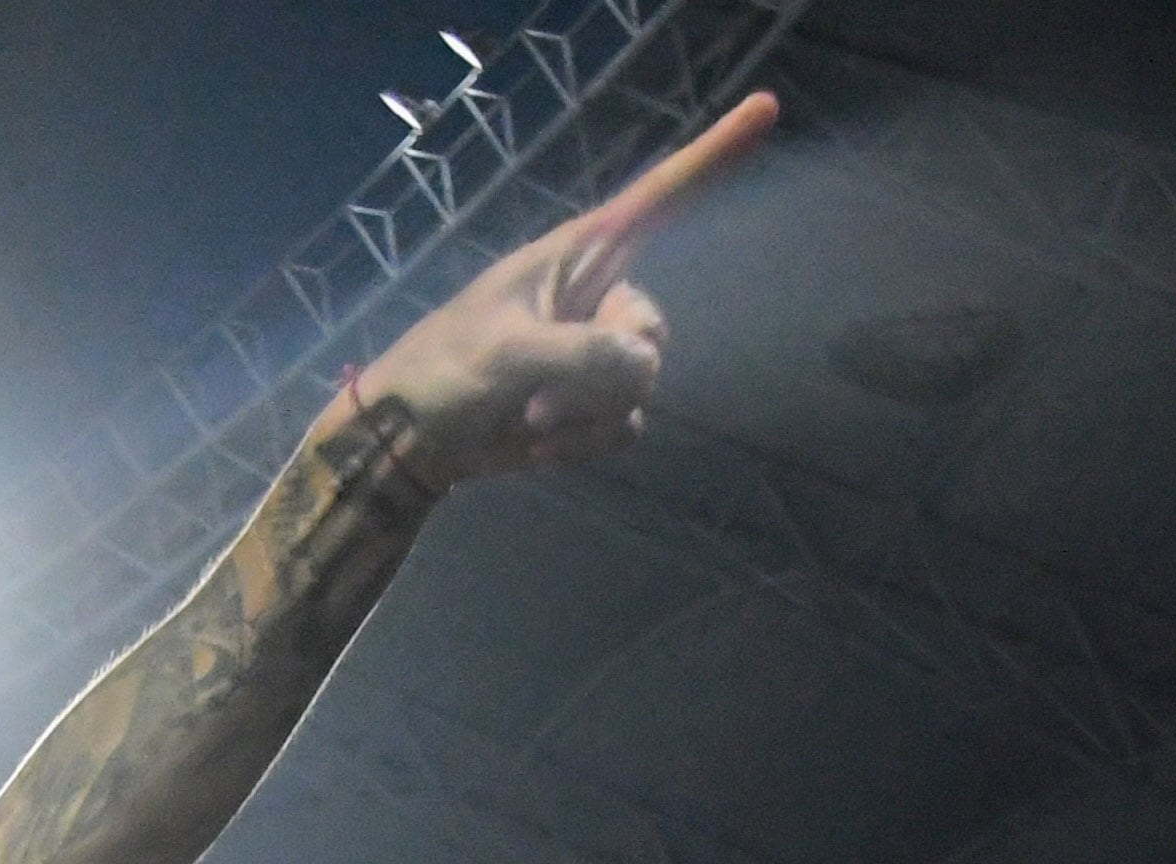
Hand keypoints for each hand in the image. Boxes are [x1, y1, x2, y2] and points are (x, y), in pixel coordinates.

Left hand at [346, 93, 774, 484]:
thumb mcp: (506, 355)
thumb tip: (645, 363)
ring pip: (643, 383)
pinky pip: (628, 425)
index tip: (767, 107)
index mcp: (574, 255)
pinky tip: (538, 444)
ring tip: (527, 416)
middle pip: (652, 326)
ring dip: (587, 413)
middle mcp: (596, 296)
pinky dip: (586, 442)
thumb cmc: (443, 376)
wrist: (409, 444)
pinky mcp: (594, 405)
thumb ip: (582, 354)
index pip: (658, 197)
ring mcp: (597, 353)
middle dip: (609, 369)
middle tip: (541, 393)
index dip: (712, 155)